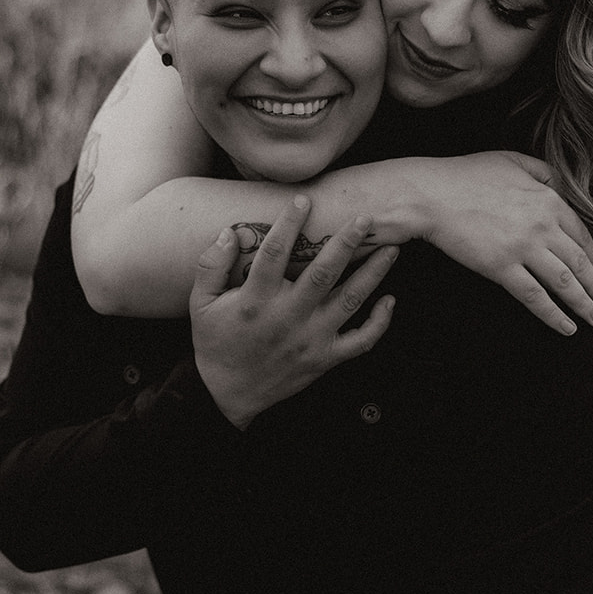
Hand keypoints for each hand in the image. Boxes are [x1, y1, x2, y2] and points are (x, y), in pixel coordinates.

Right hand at [190, 197, 398, 428]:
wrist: (227, 394)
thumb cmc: (215, 342)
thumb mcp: (200, 304)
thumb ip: (211, 266)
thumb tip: (229, 232)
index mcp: (256, 301)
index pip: (274, 253)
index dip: (289, 223)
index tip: (303, 199)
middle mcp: (288, 318)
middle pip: (323, 274)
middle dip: (346, 243)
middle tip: (365, 219)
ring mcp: (310, 340)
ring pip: (349, 302)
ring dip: (373, 274)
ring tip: (391, 250)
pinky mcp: (325, 358)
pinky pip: (360, 342)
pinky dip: (379, 322)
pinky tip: (389, 300)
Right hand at [418, 152, 592, 334]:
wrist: (433, 194)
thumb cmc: (467, 175)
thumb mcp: (513, 160)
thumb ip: (542, 171)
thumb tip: (558, 183)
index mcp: (548, 200)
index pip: (581, 236)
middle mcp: (542, 226)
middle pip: (579, 263)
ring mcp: (523, 248)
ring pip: (563, 283)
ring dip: (584, 304)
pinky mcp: (501, 268)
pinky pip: (534, 296)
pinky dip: (553, 315)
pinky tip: (566, 327)